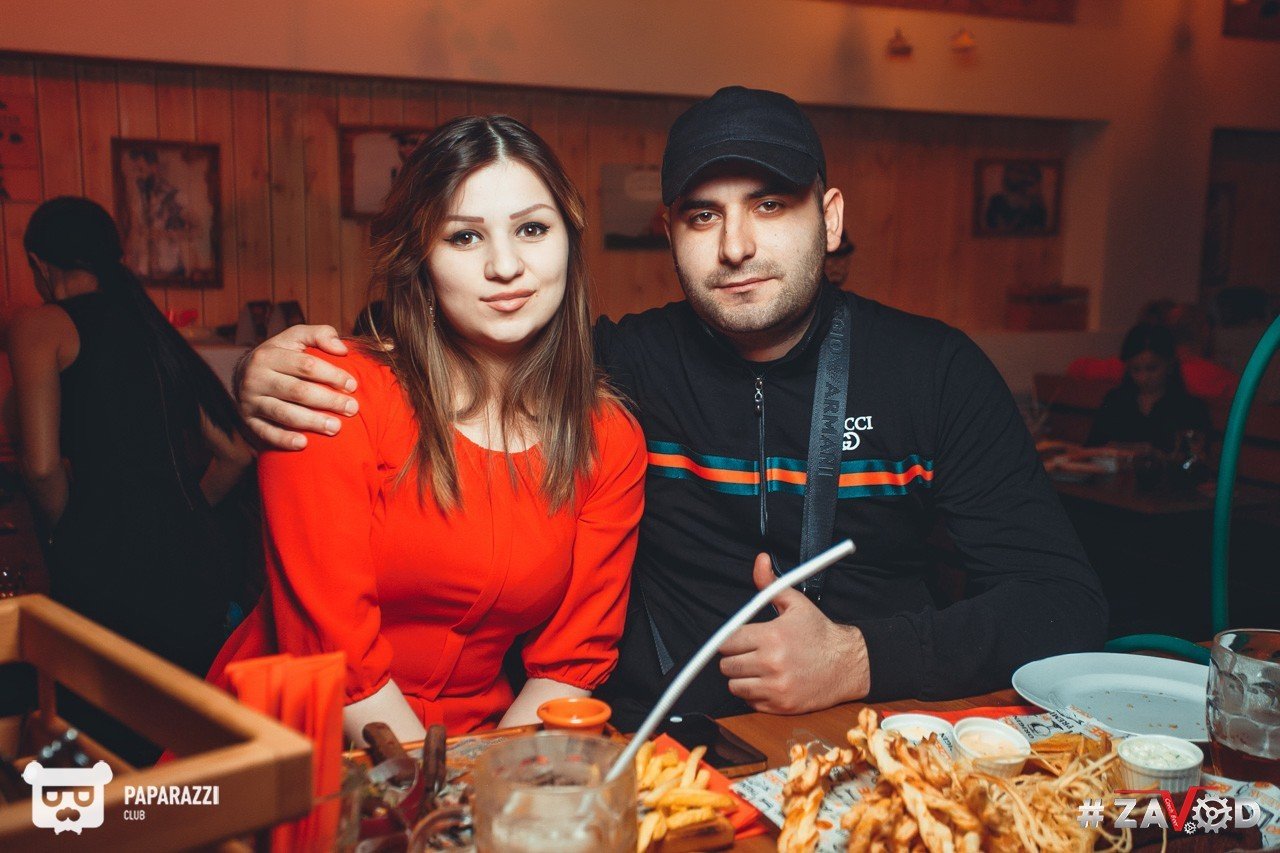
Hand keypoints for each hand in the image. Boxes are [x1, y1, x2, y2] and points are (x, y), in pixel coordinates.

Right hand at [237, 325, 357, 449]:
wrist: (243, 374)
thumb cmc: (281, 355)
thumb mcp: (296, 338)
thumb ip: (320, 335)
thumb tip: (342, 350)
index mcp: (270, 355)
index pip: (305, 365)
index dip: (332, 375)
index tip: (353, 385)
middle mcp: (256, 377)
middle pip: (298, 391)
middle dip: (328, 400)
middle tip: (352, 409)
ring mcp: (250, 400)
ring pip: (284, 413)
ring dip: (312, 422)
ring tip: (336, 428)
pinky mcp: (248, 420)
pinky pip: (266, 432)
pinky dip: (284, 439)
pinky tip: (304, 444)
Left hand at [718, 554, 870, 713]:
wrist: (847, 664)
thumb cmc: (819, 633)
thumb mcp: (796, 603)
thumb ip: (770, 584)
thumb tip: (759, 561)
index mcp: (772, 636)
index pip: (726, 642)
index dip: (729, 640)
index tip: (738, 640)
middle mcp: (772, 663)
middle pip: (727, 665)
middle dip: (734, 658)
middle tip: (748, 654)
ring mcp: (776, 688)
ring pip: (735, 686)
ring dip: (741, 677)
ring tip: (757, 668)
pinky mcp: (781, 706)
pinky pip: (750, 702)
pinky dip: (754, 694)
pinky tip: (767, 682)